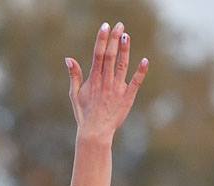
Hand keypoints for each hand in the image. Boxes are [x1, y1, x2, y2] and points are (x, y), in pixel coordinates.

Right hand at [65, 22, 148, 141]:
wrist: (94, 132)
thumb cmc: (84, 114)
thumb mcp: (75, 94)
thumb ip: (74, 75)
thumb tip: (68, 59)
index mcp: (93, 80)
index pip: (98, 55)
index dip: (102, 40)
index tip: (105, 26)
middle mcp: (105, 82)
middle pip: (110, 56)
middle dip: (114, 39)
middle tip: (119, 25)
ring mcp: (117, 89)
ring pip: (122, 65)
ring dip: (125, 50)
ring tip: (127, 35)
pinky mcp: (127, 97)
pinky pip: (135, 83)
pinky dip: (140, 72)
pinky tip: (144, 61)